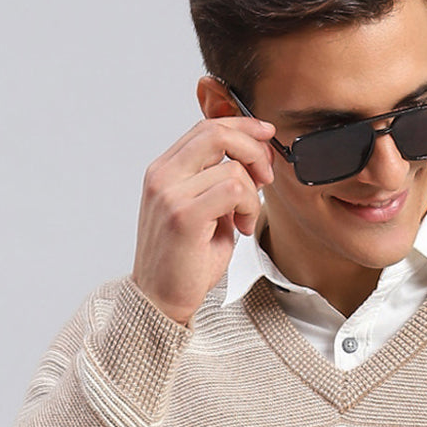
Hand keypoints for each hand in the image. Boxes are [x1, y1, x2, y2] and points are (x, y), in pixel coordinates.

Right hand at [130, 116, 276, 324]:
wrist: (160, 301)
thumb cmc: (184, 262)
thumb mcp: (204, 213)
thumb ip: (218, 184)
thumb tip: (252, 162)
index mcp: (164, 171)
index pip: (205, 127)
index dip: (241, 126)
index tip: (266, 136)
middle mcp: (162, 177)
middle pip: (217, 132)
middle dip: (254, 149)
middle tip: (267, 176)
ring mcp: (169, 194)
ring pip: (232, 166)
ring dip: (253, 194)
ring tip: (246, 220)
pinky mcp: (183, 215)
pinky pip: (234, 189)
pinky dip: (249, 207)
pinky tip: (242, 228)